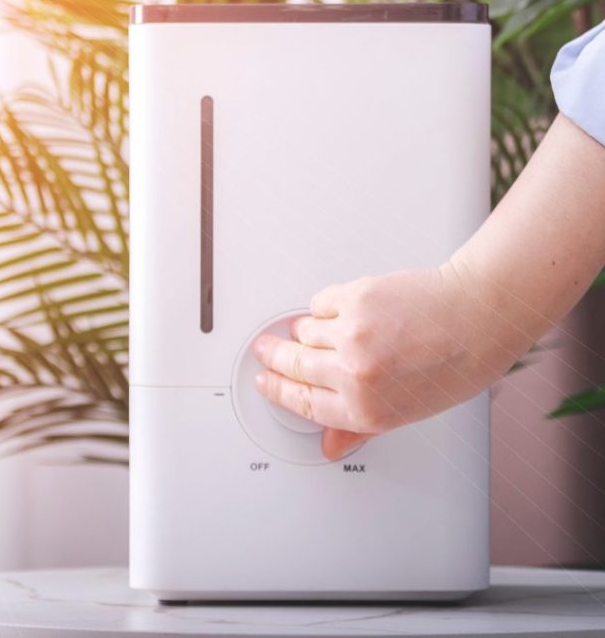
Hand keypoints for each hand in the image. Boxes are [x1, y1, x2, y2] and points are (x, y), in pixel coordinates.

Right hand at [252, 263, 527, 460]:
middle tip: (266, 350)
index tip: (266, 380)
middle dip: (274, 357)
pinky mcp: (354, 298)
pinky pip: (320, 303)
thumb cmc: (452, 365)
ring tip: (329, 329)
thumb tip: (330, 444)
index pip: (302, 402)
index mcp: (366, 409)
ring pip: (304, 331)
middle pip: (293, 365)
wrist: (476, 317)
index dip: (277, 390)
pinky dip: (326, 306)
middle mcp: (355, 373)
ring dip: (307, 330)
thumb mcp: (407, 411)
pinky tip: (344, 310)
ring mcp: (352, 333)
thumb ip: (360, 428)